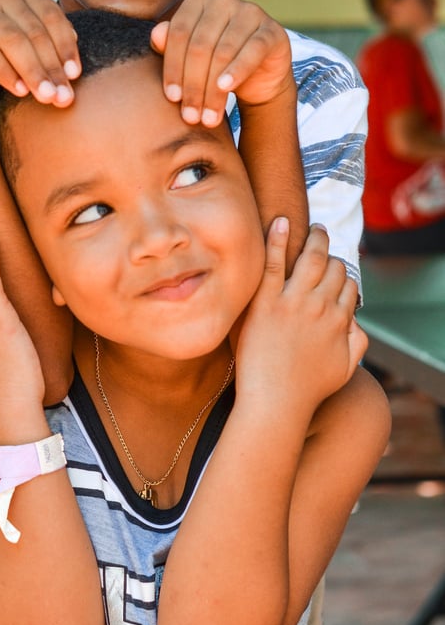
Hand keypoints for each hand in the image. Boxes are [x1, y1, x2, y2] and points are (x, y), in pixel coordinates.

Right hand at [0, 0, 79, 106]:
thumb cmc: (7, 55)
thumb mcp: (33, 48)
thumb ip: (54, 51)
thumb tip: (72, 73)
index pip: (51, 16)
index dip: (65, 47)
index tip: (74, 75)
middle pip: (33, 31)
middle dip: (51, 66)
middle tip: (63, 95)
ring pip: (12, 41)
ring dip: (33, 72)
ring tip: (46, 96)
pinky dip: (7, 74)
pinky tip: (21, 91)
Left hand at [150, 0, 292, 126]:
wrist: (257, 75)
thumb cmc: (214, 63)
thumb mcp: (188, 56)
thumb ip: (169, 45)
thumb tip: (156, 35)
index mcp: (198, 0)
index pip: (179, 33)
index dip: (173, 68)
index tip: (172, 98)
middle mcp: (224, 0)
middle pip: (200, 46)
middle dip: (194, 85)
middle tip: (190, 116)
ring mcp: (250, 12)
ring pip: (224, 53)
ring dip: (213, 90)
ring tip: (207, 117)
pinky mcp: (271, 30)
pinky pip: (252, 51)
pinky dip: (237, 71)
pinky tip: (225, 88)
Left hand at [234, 220, 365, 418]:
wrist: (275, 402)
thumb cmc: (308, 390)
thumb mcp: (346, 368)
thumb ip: (357, 342)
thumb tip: (356, 320)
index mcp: (339, 320)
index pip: (348, 285)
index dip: (343, 274)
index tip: (335, 268)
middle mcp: (319, 306)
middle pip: (333, 267)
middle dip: (331, 252)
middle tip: (323, 237)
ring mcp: (292, 302)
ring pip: (311, 259)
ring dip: (315, 238)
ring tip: (313, 227)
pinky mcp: (266, 302)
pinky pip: (272, 263)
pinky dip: (277, 239)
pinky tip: (280, 221)